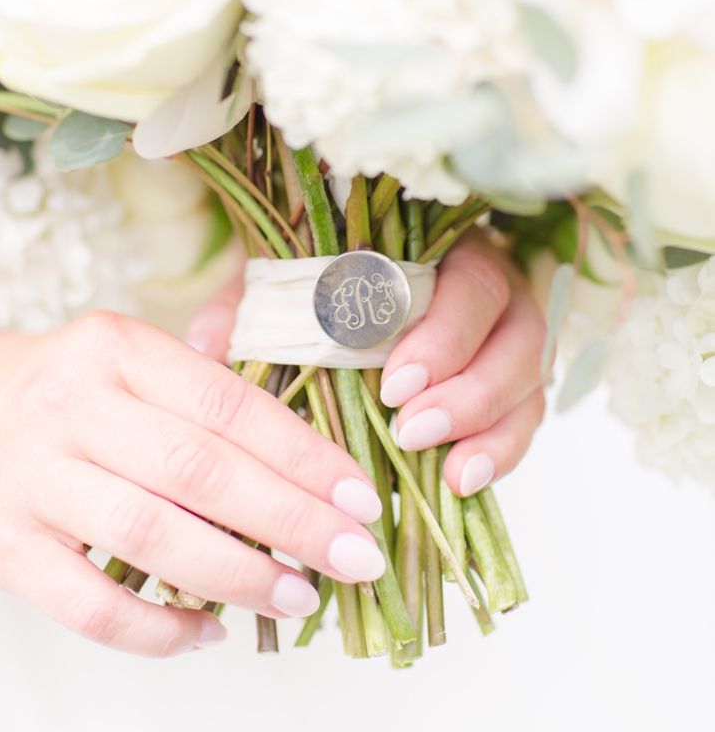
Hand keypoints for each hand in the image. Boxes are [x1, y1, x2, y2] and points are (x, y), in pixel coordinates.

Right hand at [0, 313, 388, 657]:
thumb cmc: (73, 394)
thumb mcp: (132, 364)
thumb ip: (207, 400)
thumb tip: (319, 477)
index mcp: (112, 348)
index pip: (225, 404)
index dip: (303, 456)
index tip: (360, 499)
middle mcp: (67, 406)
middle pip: (195, 470)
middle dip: (290, 520)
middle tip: (355, 557)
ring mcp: (30, 478)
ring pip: (147, 534)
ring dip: (237, 575)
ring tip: (297, 596)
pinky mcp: (4, 548)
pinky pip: (91, 606)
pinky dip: (160, 630)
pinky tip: (208, 632)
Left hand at [189, 228, 546, 498]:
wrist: (339, 296)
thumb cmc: (311, 284)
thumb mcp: (277, 283)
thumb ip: (246, 305)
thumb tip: (203, 343)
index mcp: (445, 249)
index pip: (468, 285)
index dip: (441, 336)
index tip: (394, 381)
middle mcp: (492, 290)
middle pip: (512, 337)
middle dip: (466, 389)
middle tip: (412, 428)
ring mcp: (508, 340)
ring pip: (527, 382)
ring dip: (487, 427)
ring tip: (445, 470)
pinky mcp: (511, 389)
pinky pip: (523, 421)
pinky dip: (500, 453)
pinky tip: (463, 483)